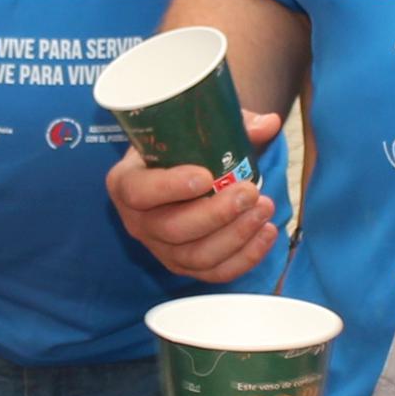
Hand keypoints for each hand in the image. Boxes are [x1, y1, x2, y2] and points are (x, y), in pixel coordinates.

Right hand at [105, 108, 284, 281]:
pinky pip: (214, 273)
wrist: (178, 171)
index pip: (139, 192)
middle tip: (250, 192)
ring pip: (196, 256)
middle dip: (217, 214)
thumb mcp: (194, 127)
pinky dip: (245, 257)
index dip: (171, 187)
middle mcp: (137, 221)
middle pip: (172, 229)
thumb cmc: (179, 146)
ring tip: (265, 209)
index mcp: (126, 182)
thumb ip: (229, 122)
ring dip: (236, 236)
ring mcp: (160, 248)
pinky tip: (267, 232)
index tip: (206, 176)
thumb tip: (268, 123)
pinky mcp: (184, 265)